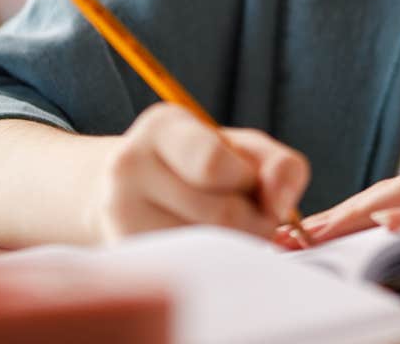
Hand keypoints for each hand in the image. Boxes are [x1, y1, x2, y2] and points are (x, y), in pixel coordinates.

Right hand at [85, 102, 309, 242]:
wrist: (127, 192)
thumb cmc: (198, 168)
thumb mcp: (242, 150)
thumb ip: (279, 167)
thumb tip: (281, 204)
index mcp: (163, 128)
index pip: (214, 165)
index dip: (248, 182)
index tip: (251, 184)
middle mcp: (128, 167)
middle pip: (221, 216)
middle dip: (254, 222)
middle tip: (248, 215)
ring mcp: (117, 215)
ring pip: (208, 250)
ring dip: (235, 247)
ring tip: (221, 230)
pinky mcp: (123, 254)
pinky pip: (190, 271)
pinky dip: (212, 264)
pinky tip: (202, 248)